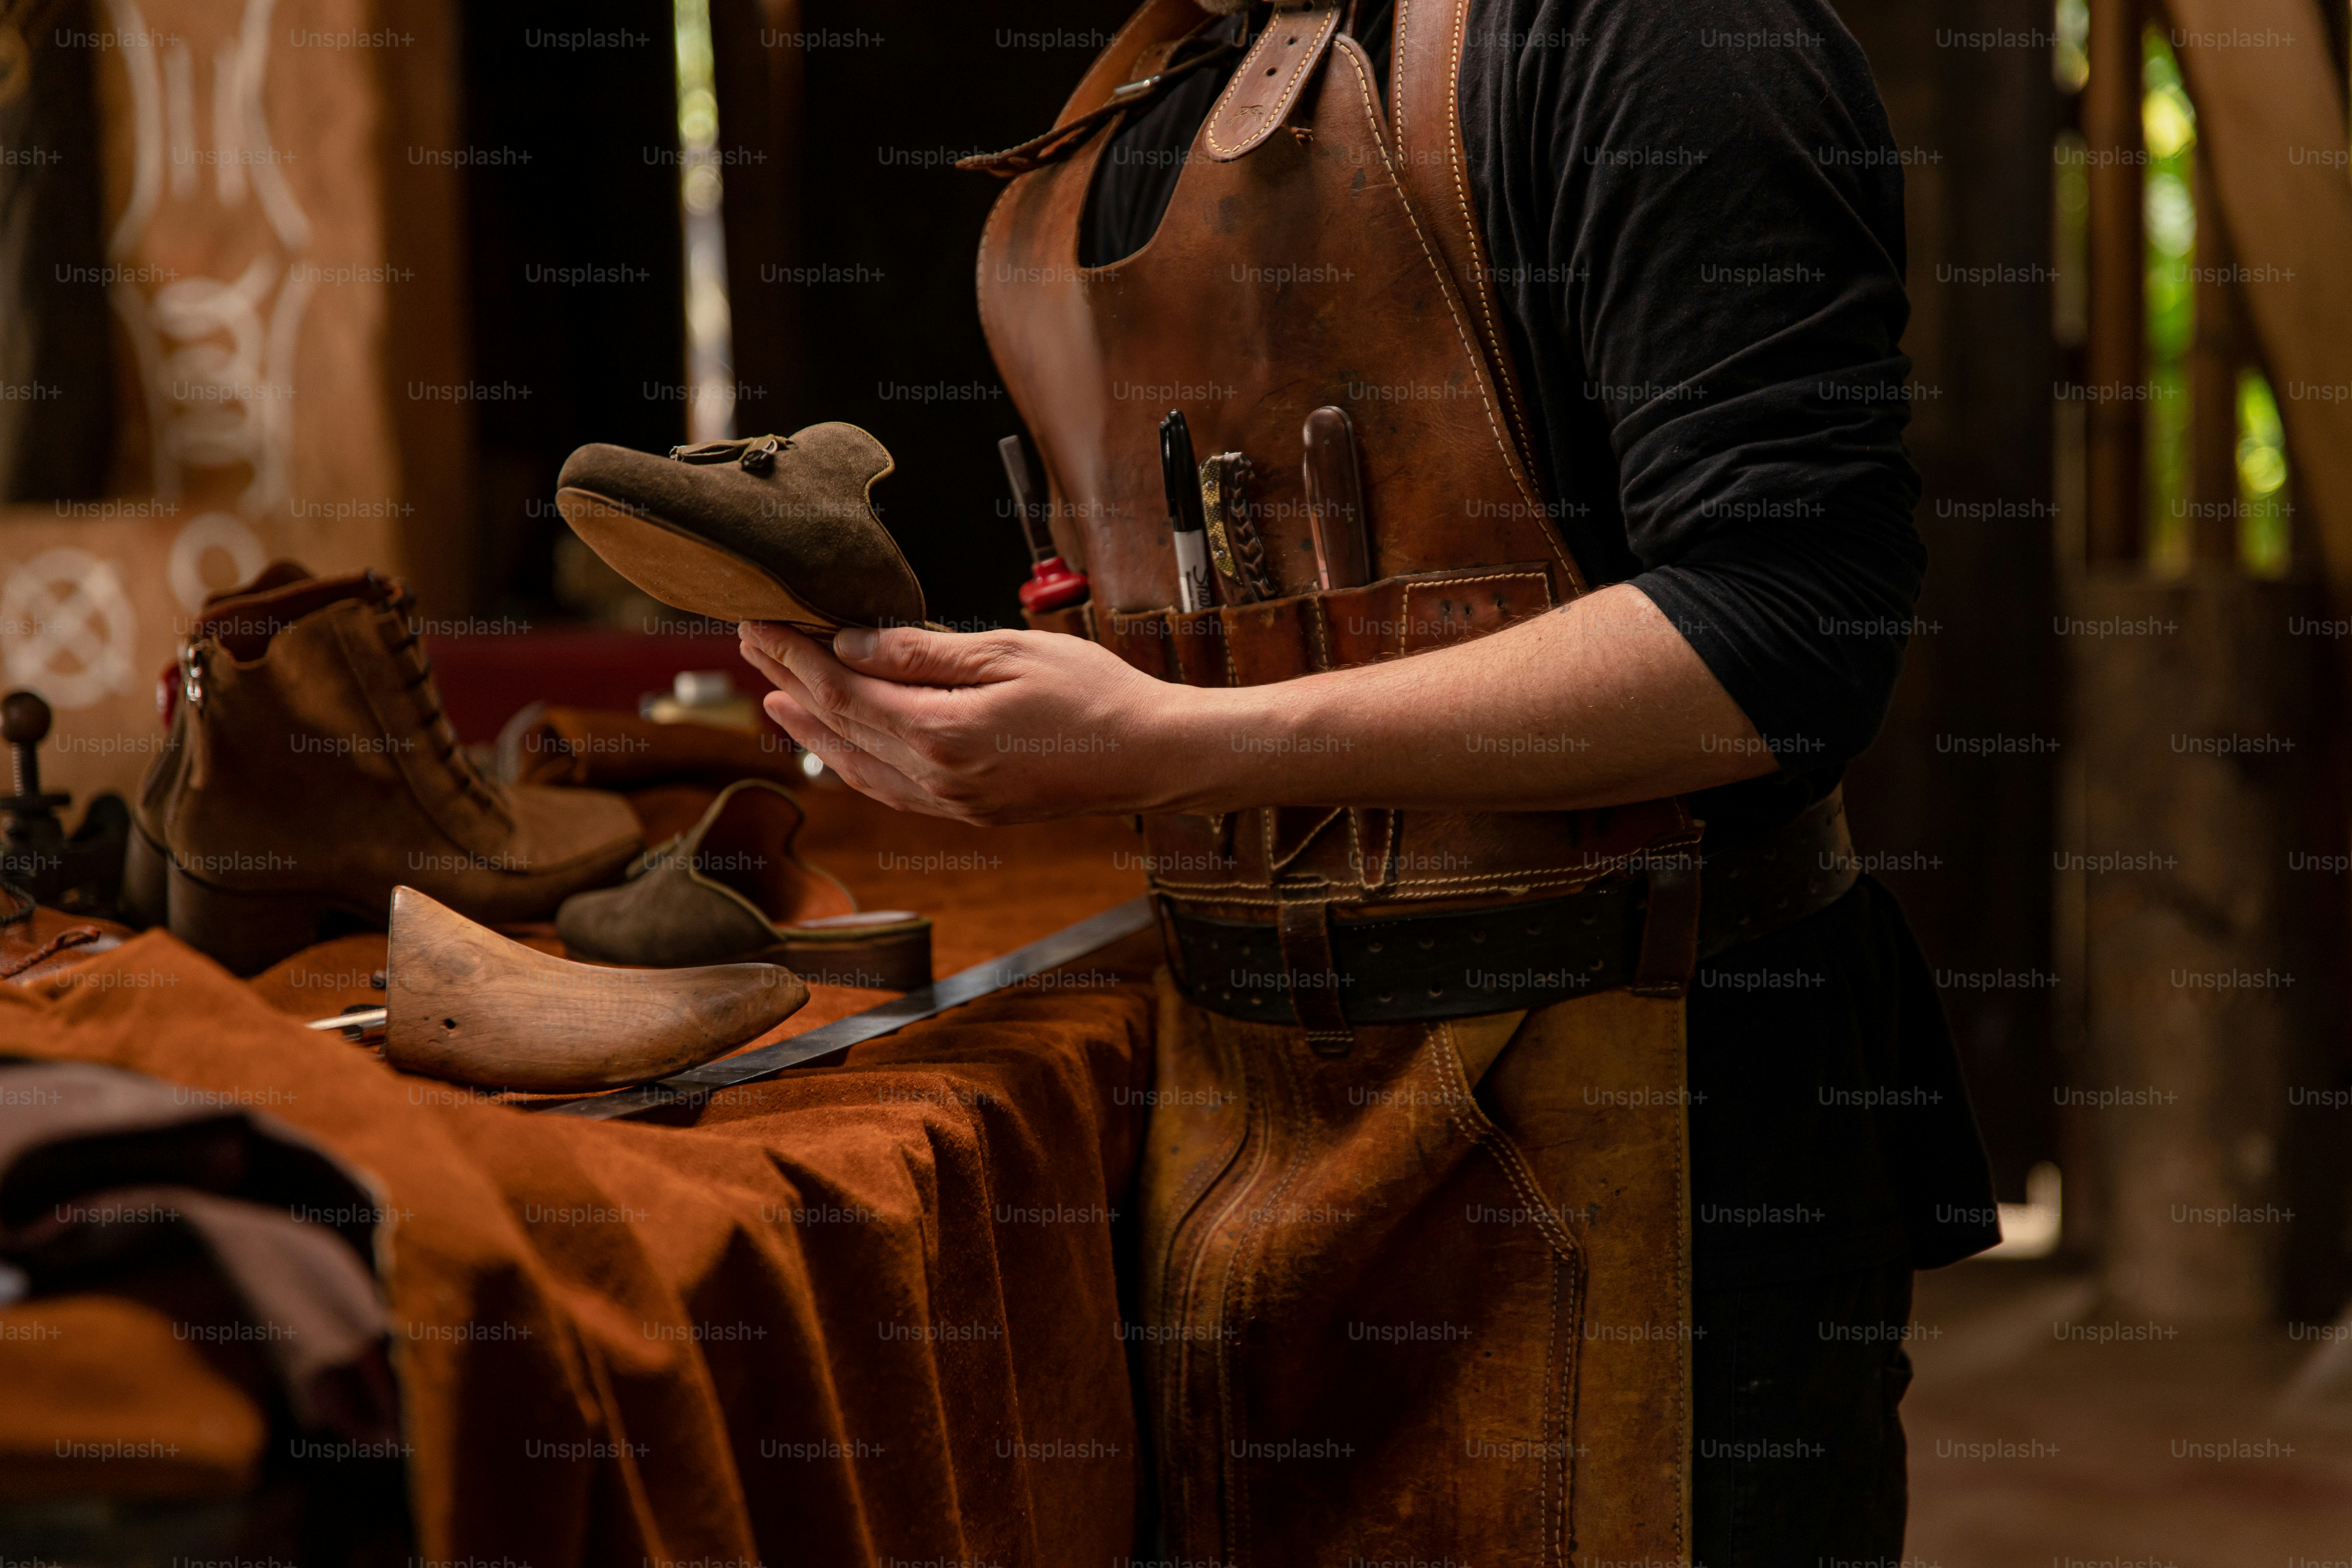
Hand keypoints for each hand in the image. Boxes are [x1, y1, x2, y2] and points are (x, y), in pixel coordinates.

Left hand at [738, 621, 1193, 823]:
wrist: (1151, 756)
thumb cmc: (1093, 693)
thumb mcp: (1008, 651)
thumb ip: (924, 652)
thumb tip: (852, 644)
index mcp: (943, 733)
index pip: (843, 691)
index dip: (794, 656)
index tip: (760, 622)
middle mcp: (936, 777)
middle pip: (840, 727)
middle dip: (789, 683)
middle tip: (750, 646)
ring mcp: (952, 801)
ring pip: (857, 768)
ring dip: (811, 731)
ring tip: (775, 699)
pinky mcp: (970, 810)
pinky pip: (890, 791)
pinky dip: (853, 766)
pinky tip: (839, 748)